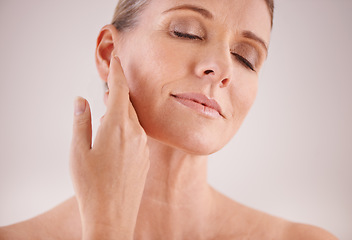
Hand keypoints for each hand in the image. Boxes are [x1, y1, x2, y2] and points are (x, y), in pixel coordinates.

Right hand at [70, 56, 149, 239]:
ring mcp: (143, 146)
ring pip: (133, 120)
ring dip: (122, 113)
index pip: (121, 90)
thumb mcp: (78, 151)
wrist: (113, 216)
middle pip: (128, 104)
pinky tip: (115, 139)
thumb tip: (82, 100)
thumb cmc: (92, 186)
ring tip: (107, 116)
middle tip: (107, 90)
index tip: (118, 58)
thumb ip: (81, 121)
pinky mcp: (144, 158)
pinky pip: (137, 134)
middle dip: (118, 94)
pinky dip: (127, 128)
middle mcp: (136, 133)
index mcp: (118, 126)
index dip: (118, 72)